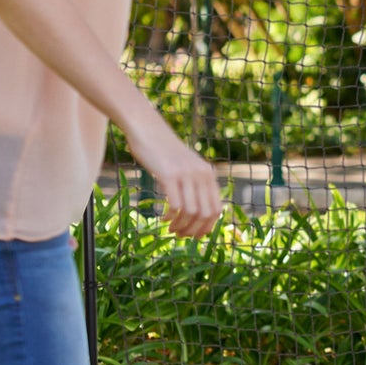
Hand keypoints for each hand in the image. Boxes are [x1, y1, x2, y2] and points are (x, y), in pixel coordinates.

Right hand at [125, 113, 222, 237]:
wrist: (148, 129)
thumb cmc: (164, 152)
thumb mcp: (187, 166)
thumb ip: (194, 184)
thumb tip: (196, 210)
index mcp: (208, 174)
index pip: (217, 209)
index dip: (208, 227)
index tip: (195, 235)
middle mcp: (202, 175)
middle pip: (206, 214)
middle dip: (194, 230)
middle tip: (180, 235)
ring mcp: (187, 174)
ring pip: (191, 212)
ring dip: (181, 226)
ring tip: (171, 229)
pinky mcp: (170, 175)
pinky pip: (176, 204)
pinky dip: (171, 216)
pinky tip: (163, 218)